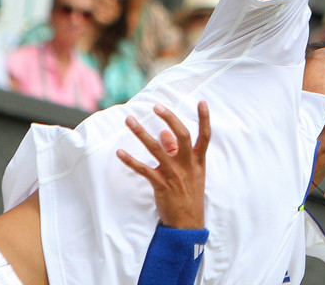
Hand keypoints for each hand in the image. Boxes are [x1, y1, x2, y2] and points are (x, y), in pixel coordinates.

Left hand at [117, 102, 210, 228]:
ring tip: (130, 120)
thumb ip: (176, 151)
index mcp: (198, 160)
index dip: (205, 118)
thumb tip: (164, 133)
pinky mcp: (160, 184)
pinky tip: (120, 153)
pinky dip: (130, 160)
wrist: (187, 222)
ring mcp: (174, 174)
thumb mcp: (191, 172)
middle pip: (181, 136)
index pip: (205, 136)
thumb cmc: (189, 193)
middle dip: (169, 118)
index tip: (202, 102)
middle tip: (157, 107)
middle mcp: (187, 164)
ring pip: (156, 149)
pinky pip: (143, 169)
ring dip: (141, 133)